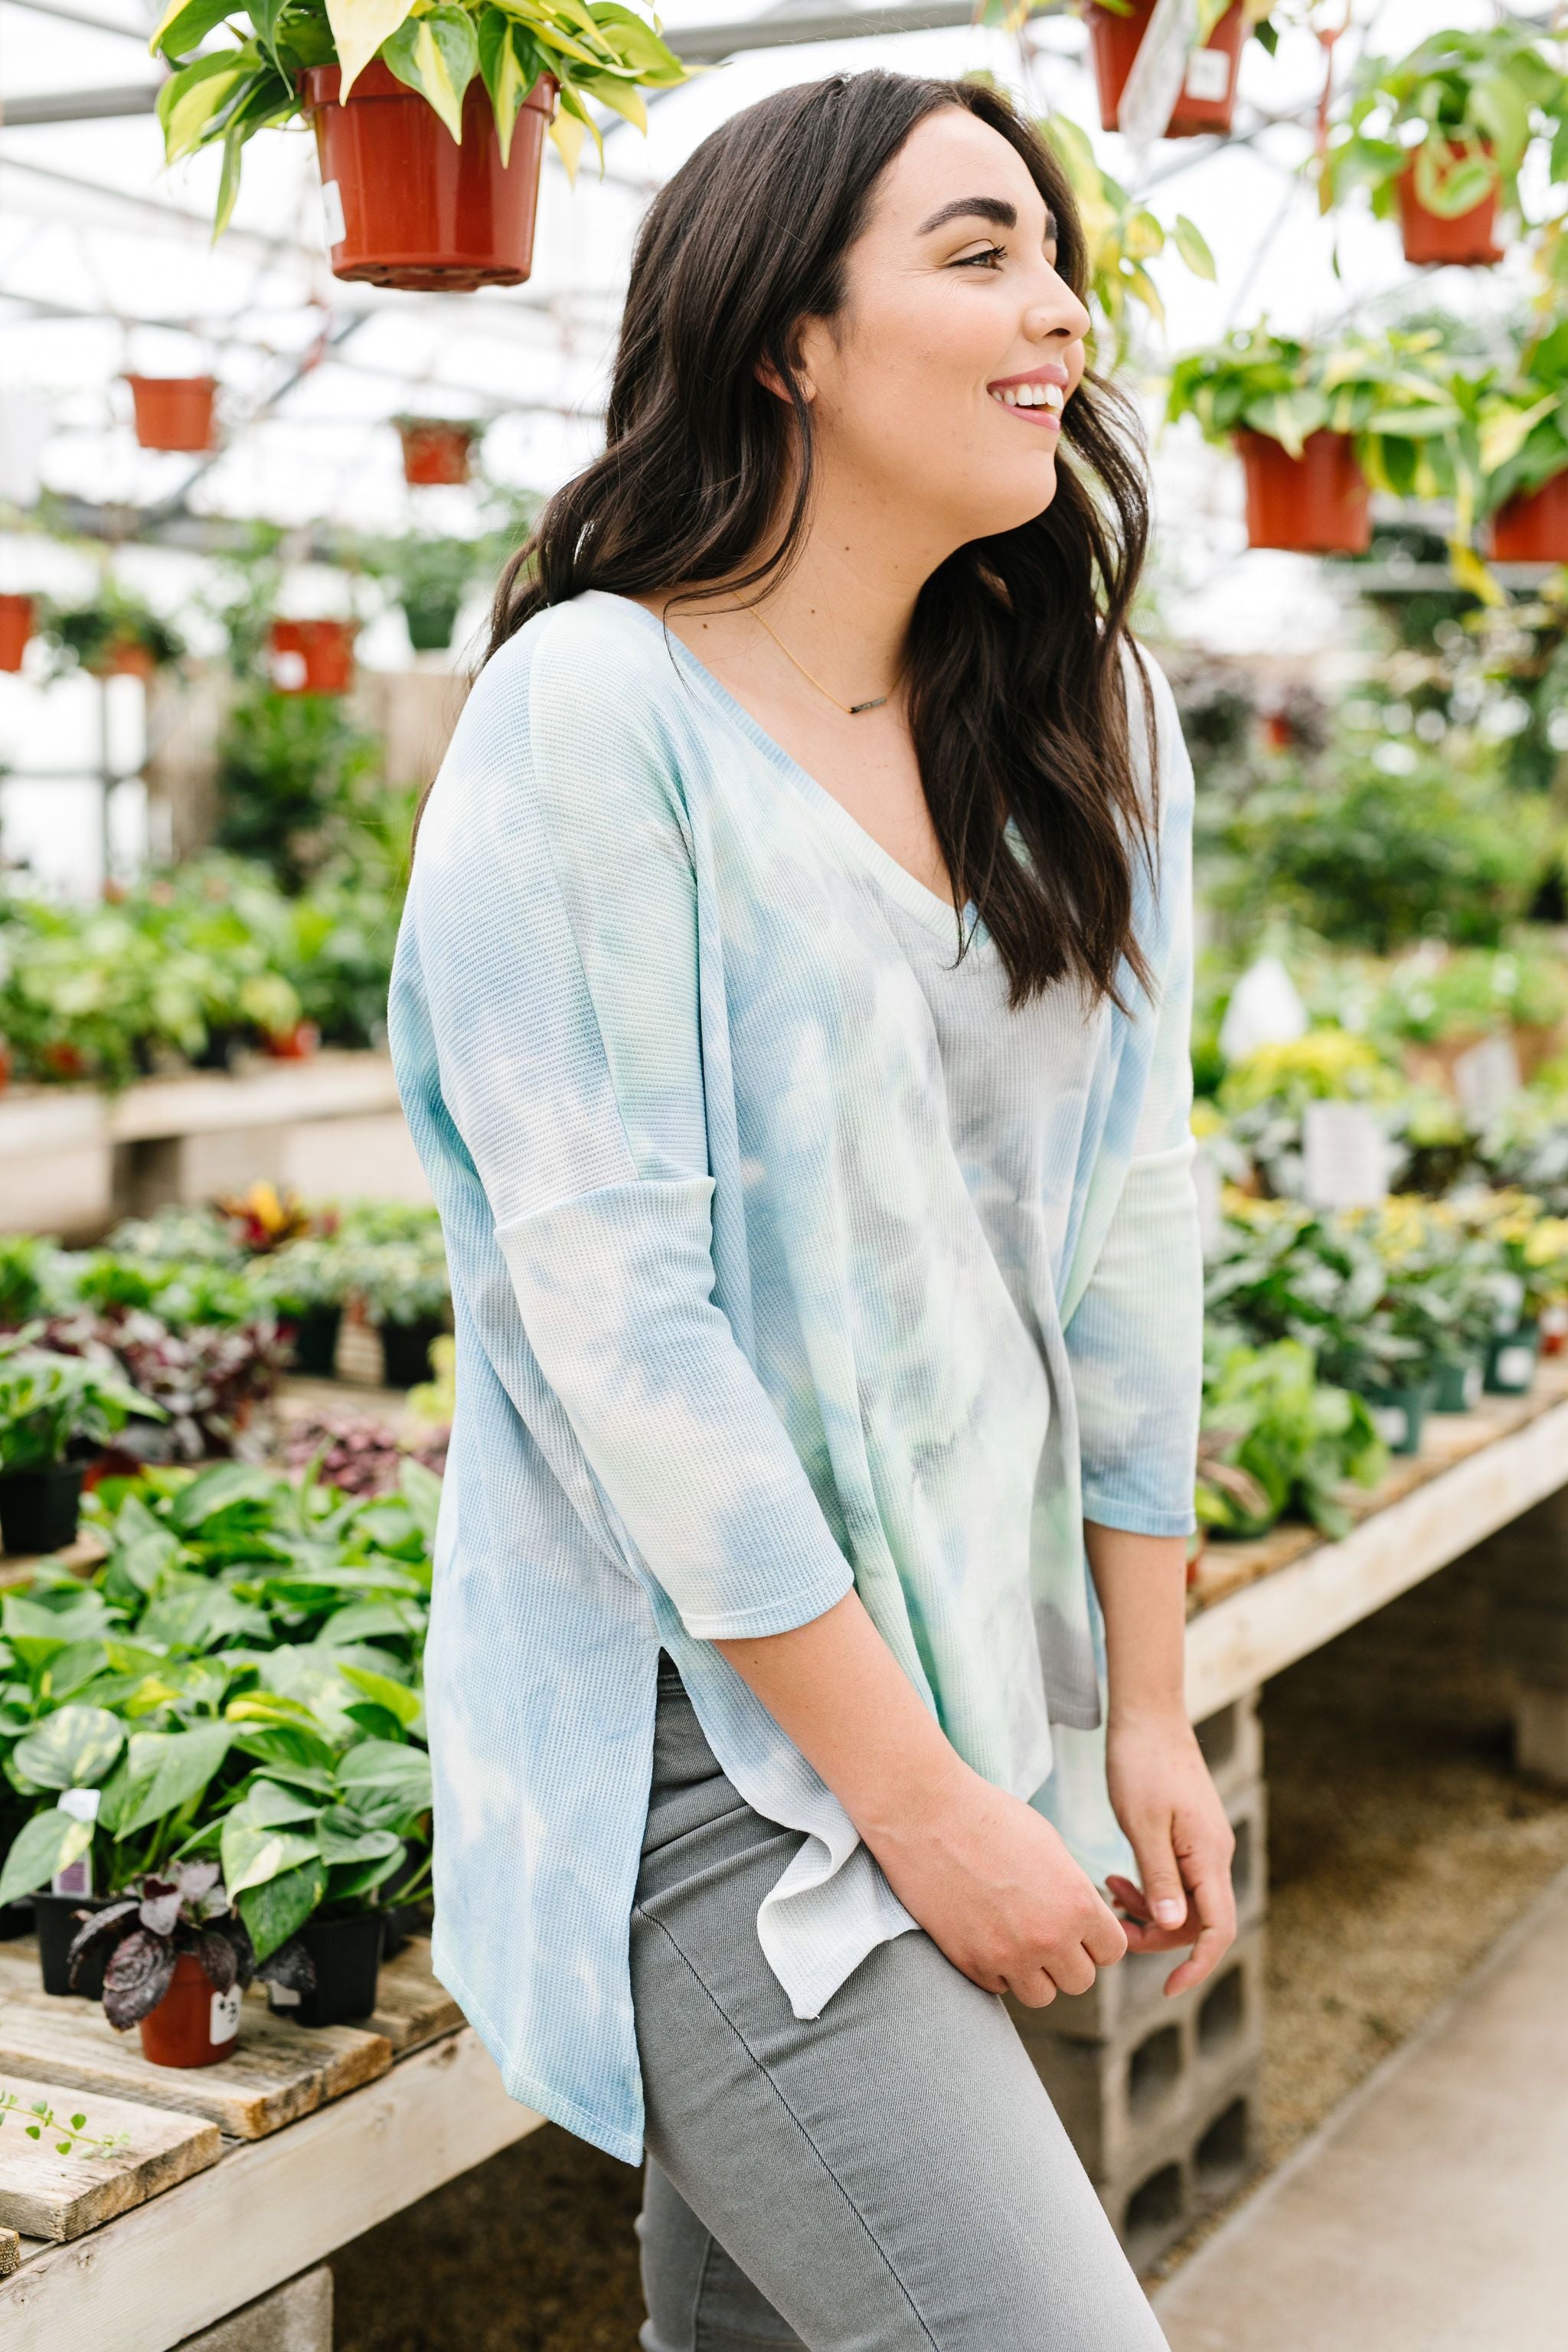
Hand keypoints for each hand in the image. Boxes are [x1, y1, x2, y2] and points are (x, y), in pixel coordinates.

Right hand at [864, 1761, 1127, 2008]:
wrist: (927, 1814)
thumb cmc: (990, 1817)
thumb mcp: (1050, 1846)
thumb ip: (1074, 1891)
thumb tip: (1084, 1921)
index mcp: (1078, 1904)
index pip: (1112, 1951)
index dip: (1096, 1938)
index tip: (1078, 1925)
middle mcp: (1049, 1938)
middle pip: (1080, 1980)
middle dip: (1066, 1958)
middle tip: (1044, 1929)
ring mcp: (1008, 1956)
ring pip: (1041, 1995)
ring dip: (1034, 1972)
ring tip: (1015, 1936)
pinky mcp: (970, 1963)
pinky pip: (999, 1987)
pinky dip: (996, 1968)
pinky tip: (983, 1932)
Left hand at [1104, 1712, 1236, 1998]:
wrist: (1147, 1714)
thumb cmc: (1141, 1763)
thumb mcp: (1143, 1824)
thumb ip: (1158, 1878)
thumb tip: (1171, 1927)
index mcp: (1209, 1855)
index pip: (1219, 1928)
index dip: (1198, 1965)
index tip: (1168, 1988)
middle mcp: (1215, 1854)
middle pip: (1198, 1921)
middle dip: (1157, 1935)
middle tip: (1112, 1926)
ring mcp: (1203, 1844)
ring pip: (1184, 1902)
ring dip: (1148, 1911)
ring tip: (1110, 1894)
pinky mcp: (1188, 1835)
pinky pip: (1175, 1879)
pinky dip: (1148, 1888)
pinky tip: (1115, 1879)